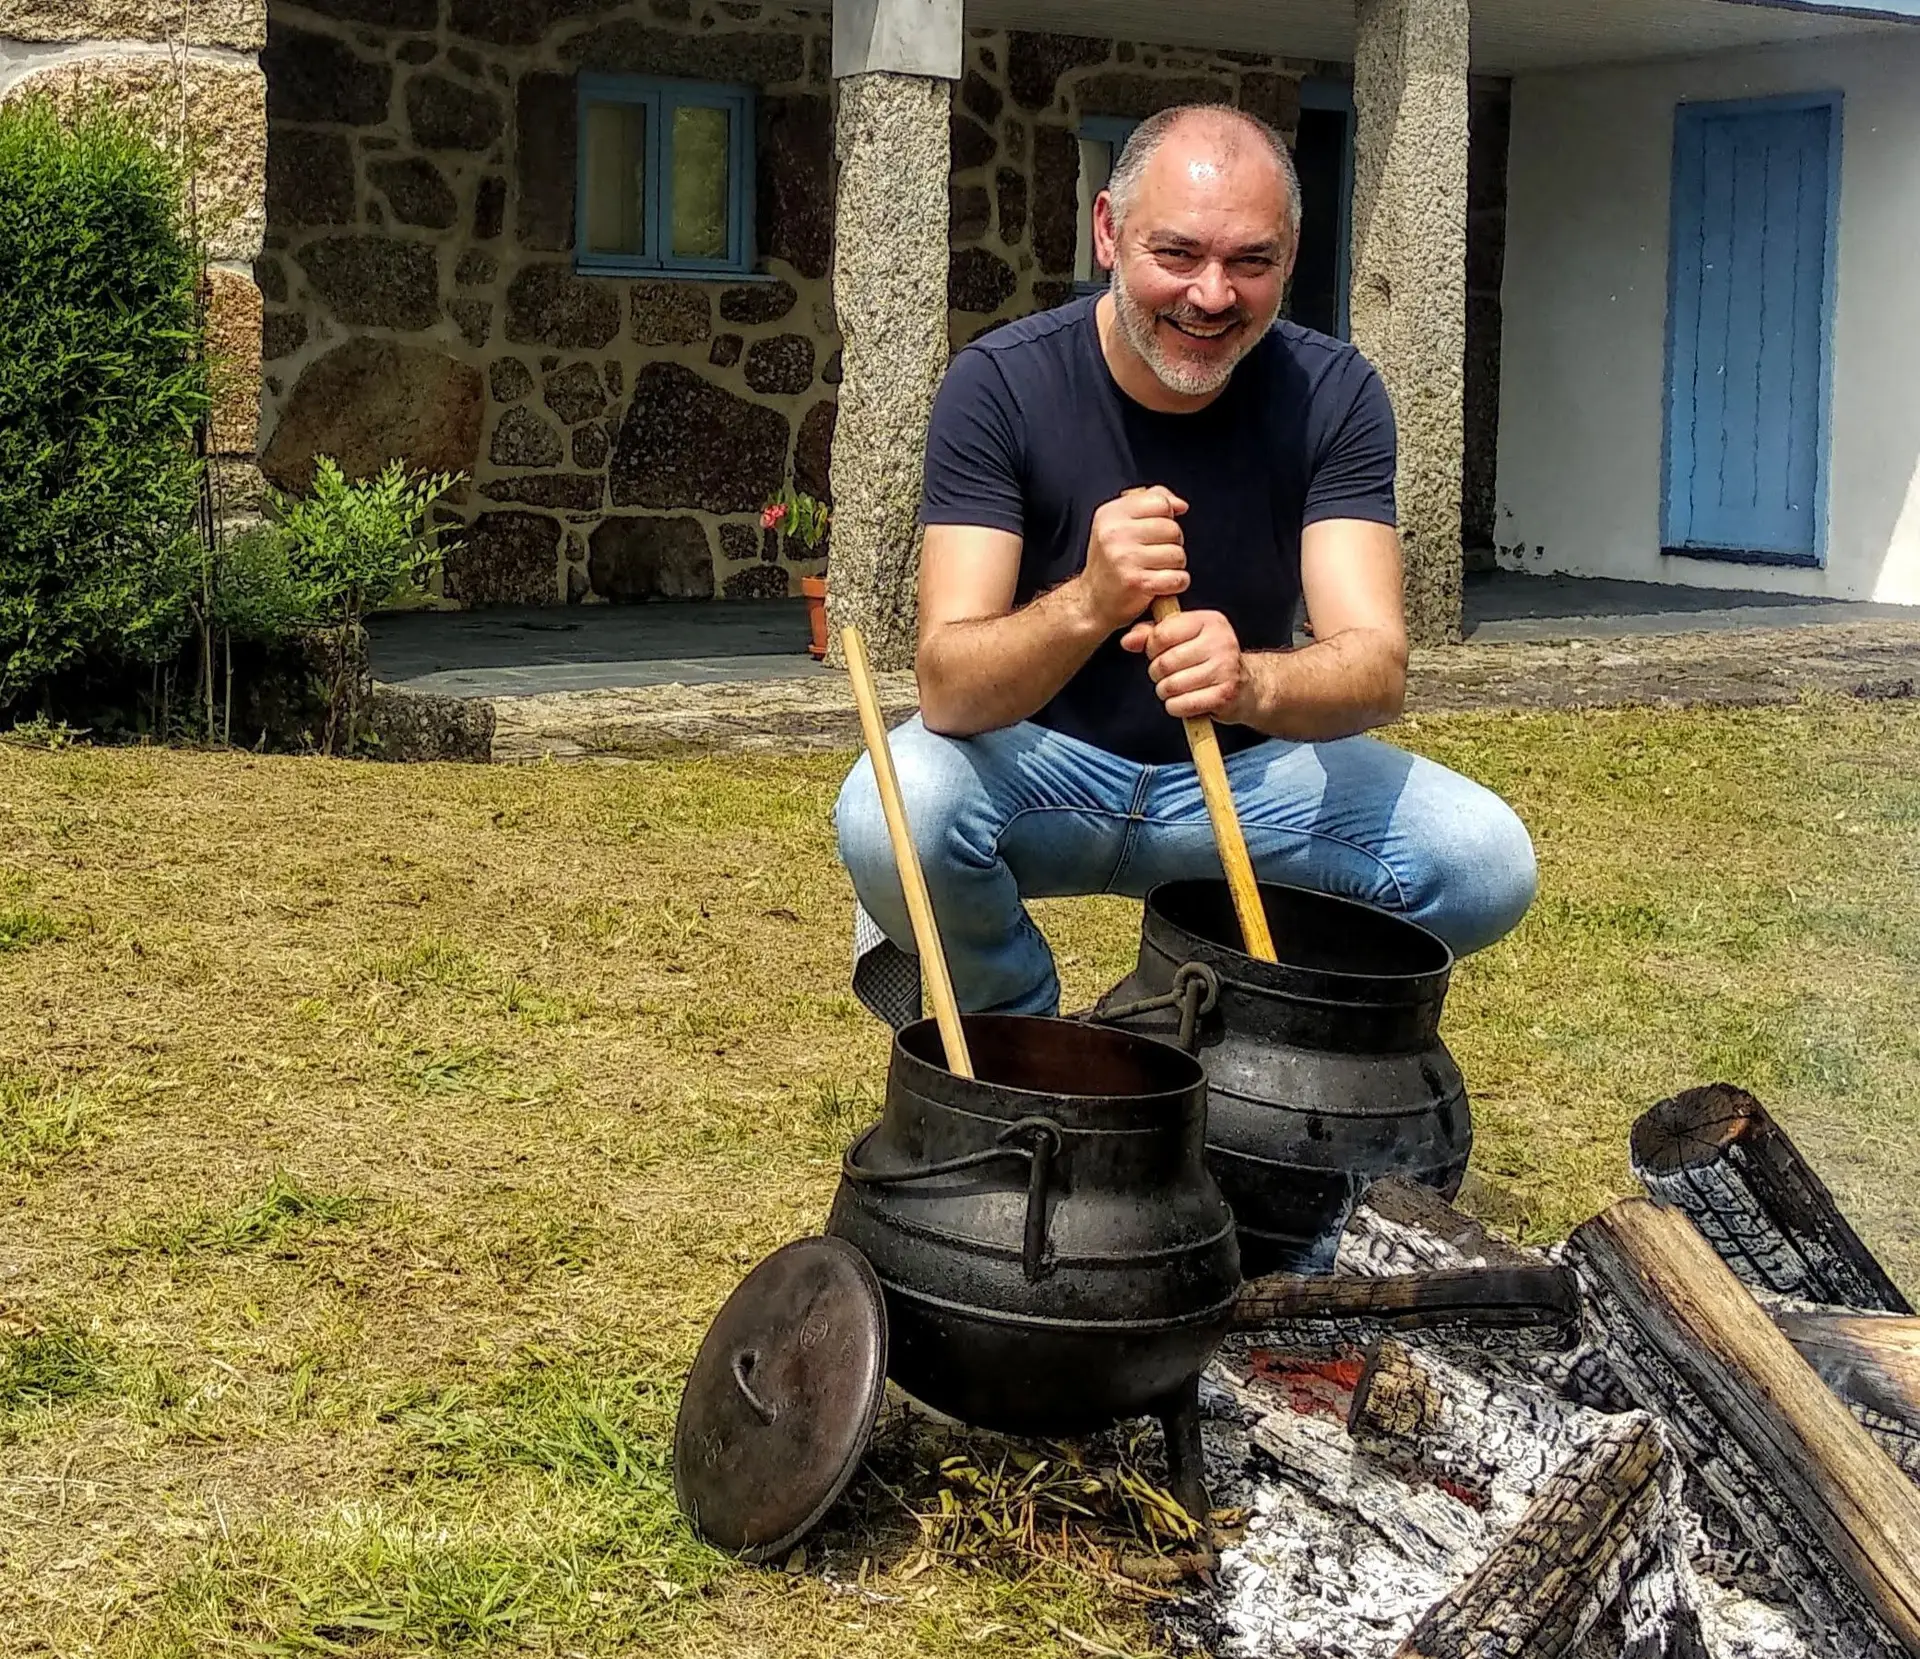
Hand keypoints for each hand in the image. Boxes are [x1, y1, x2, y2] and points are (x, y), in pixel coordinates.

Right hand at [1074, 487, 1189, 630]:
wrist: (1093, 600)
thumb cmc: (1112, 561)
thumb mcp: (1121, 522)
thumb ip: (1150, 502)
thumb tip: (1180, 505)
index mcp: (1111, 514)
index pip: (1160, 502)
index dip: (1167, 517)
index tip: (1156, 531)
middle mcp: (1115, 533)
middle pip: (1172, 529)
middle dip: (1172, 544)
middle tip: (1155, 555)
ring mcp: (1124, 558)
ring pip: (1177, 554)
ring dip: (1174, 566)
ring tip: (1156, 569)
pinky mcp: (1136, 582)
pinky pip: (1177, 578)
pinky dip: (1176, 583)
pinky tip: (1162, 584)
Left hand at [1121, 607, 1250, 722]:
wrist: (1246, 686)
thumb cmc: (1208, 660)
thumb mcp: (1183, 638)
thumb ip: (1152, 635)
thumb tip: (1127, 641)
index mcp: (1209, 621)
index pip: (1163, 634)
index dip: (1152, 648)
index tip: (1159, 653)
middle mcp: (1220, 641)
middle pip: (1164, 662)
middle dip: (1158, 673)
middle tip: (1169, 674)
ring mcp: (1225, 668)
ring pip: (1170, 685)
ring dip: (1166, 692)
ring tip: (1178, 688)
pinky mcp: (1224, 694)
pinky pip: (1181, 704)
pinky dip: (1176, 707)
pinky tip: (1186, 701)